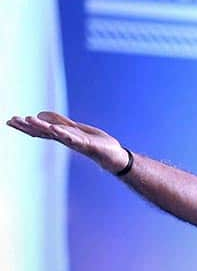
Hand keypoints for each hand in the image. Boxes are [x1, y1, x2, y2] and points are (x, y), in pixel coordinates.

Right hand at [7, 111, 128, 173]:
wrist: (113, 156)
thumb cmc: (94, 143)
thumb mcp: (75, 129)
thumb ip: (60, 122)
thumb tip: (42, 114)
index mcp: (61, 136)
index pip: (39, 130)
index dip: (24, 126)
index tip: (9, 120)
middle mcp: (65, 140)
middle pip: (43, 132)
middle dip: (27, 126)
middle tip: (11, 120)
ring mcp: (75, 143)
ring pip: (55, 134)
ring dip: (42, 126)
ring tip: (29, 119)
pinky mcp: (87, 145)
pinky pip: (73, 139)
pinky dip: (64, 134)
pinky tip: (54, 128)